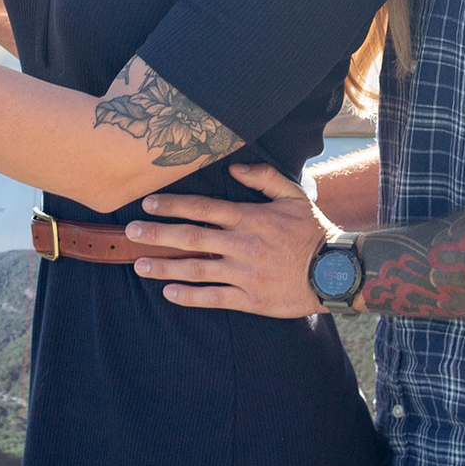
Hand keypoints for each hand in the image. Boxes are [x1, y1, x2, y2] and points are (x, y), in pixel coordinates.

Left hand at [129, 163, 339, 316]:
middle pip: (191, 238)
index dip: (172, 205)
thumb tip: (234, 166)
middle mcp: (242, 244)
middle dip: (157, 234)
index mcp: (249, 218)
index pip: (203, 208)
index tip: (148, 204)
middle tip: (130, 232)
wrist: (334, 271)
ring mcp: (245, 273)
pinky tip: (169, 293)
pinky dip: (190, 296)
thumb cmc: (313, 230)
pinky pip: (214, 298)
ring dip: (165, 267)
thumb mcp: (294, 195)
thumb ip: (263, 178)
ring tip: (139, 265)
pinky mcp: (251, 299)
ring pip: (196, 270)